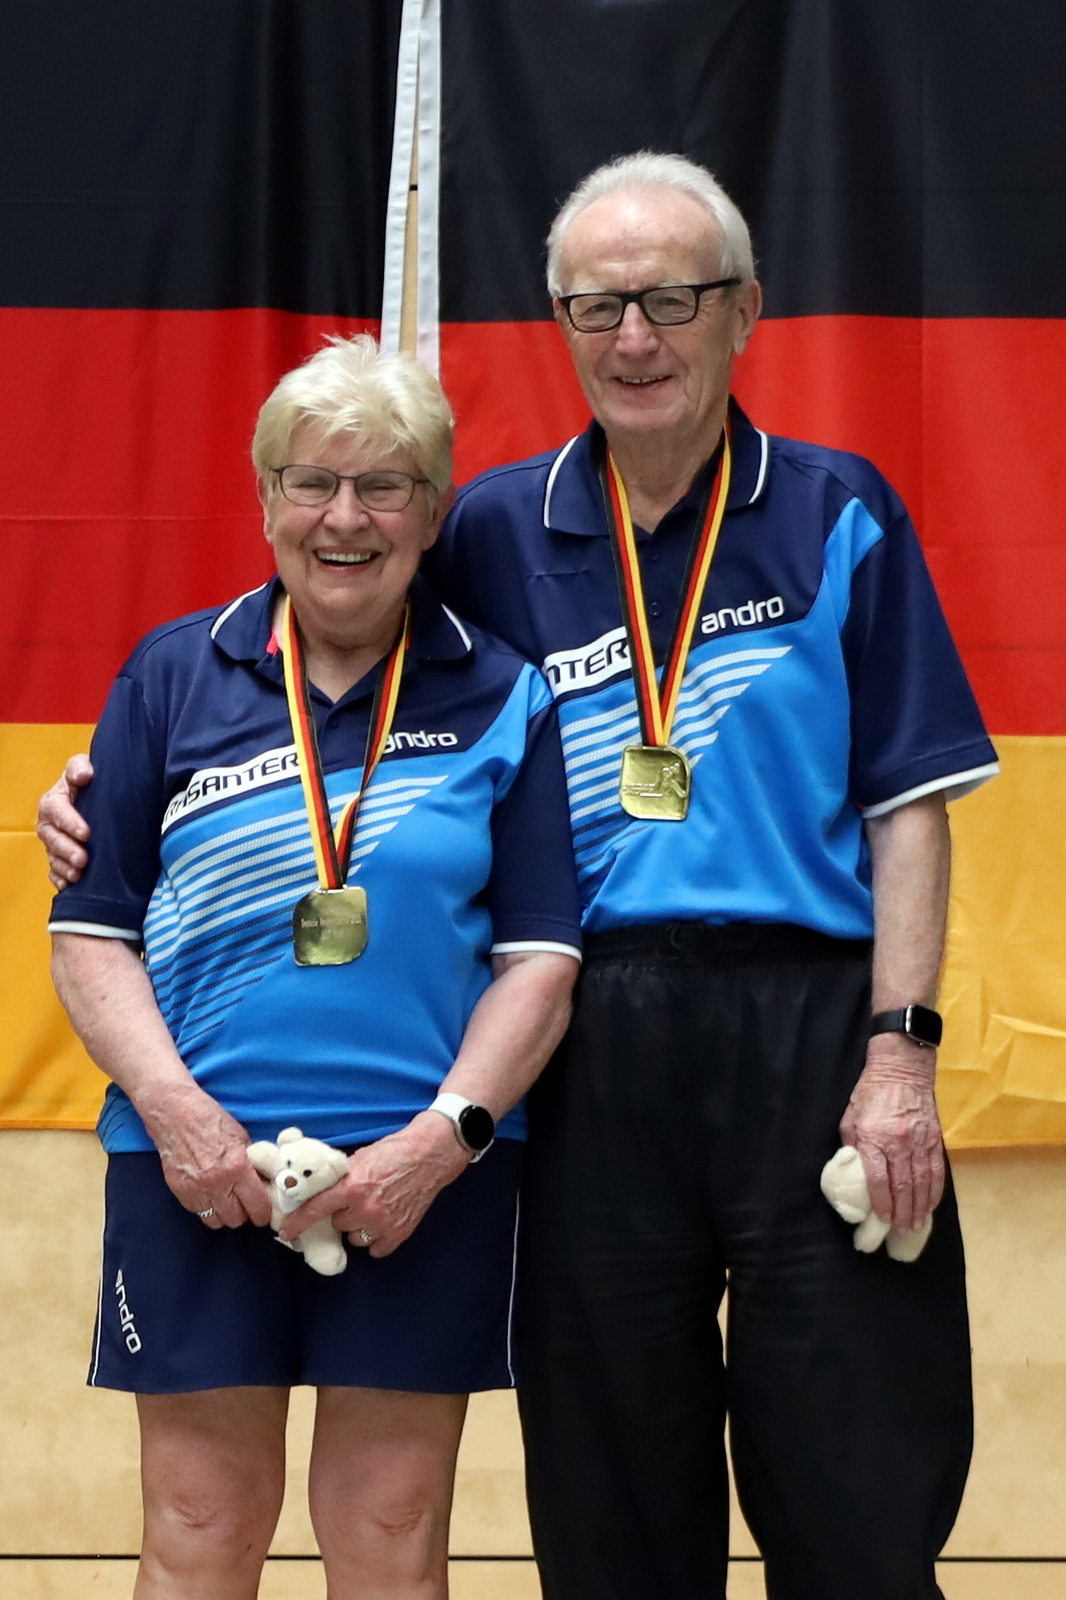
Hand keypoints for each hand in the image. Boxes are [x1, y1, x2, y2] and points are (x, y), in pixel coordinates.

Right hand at [38, 754, 93, 888]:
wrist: (97, 797)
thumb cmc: (90, 781)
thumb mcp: (83, 767)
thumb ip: (79, 767)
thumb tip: (83, 775)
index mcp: (54, 801)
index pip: (57, 811)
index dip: (69, 822)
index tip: (86, 833)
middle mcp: (50, 824)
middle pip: (53, 838)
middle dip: (67, 850)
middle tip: (83, 859)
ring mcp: (54, 843)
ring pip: (54, 857)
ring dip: (64, 867)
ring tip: (78, 875)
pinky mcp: (60, 859)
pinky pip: (55, 872)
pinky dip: (61, 879)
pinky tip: (70, 885)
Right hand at [144, 1082, 272, 1229]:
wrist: (175, 1112)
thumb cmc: (209, 1119)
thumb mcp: (240, 1136)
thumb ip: (251, 1162)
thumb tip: (263, 1181)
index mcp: (236, 1168)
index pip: (257, 1207)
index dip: (263, 1212)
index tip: (264, 1210)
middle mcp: (216, 1184)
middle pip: (236, 1220)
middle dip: (243, 1213)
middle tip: (245, 1203)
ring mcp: (195, 1190)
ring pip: (215, 1221)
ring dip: (223, 1213)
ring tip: (226, 1199)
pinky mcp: (179, 1191)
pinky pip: (197, 1212)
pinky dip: (206, 1207)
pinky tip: (209, 1192)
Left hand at [279, 1111, 470, 1256]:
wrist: (430, 1155)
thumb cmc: (394, 1151)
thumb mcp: (360, 1158)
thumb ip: (340, 1178)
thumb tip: (318, 1191)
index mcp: (352, 1186)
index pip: (316, 1209)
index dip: (298, 1223)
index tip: (286, 1233)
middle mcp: (364, 1209)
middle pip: (338, 1223)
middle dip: (343, 1213)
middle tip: (355, 1199)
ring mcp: (382, 1224)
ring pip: (355, 1237)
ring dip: (358, 1226)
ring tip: (372, 1209)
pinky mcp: (399, 1234)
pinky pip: (375, 1248)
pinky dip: (376, 1238)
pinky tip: (384, 1221)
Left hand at [840, 1037, 944, 1232]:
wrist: (902, 1070)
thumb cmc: (870, 1093)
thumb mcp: (850, 1118)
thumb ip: (852, 1147)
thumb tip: (853, 1174)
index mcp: (873, 1138)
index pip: (878, 1180)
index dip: (881, 1204)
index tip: (882, 1220)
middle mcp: (898, 1143)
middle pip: (902, 1187)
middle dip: (902, 1213)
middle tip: (901, 1231)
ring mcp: (919, 1141)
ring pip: (921, 1183)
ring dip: (919, 1208)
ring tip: (915, 1225)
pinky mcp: (934, 1138)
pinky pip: (936, 1171)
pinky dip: (934, 1191)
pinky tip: (930, 1205)